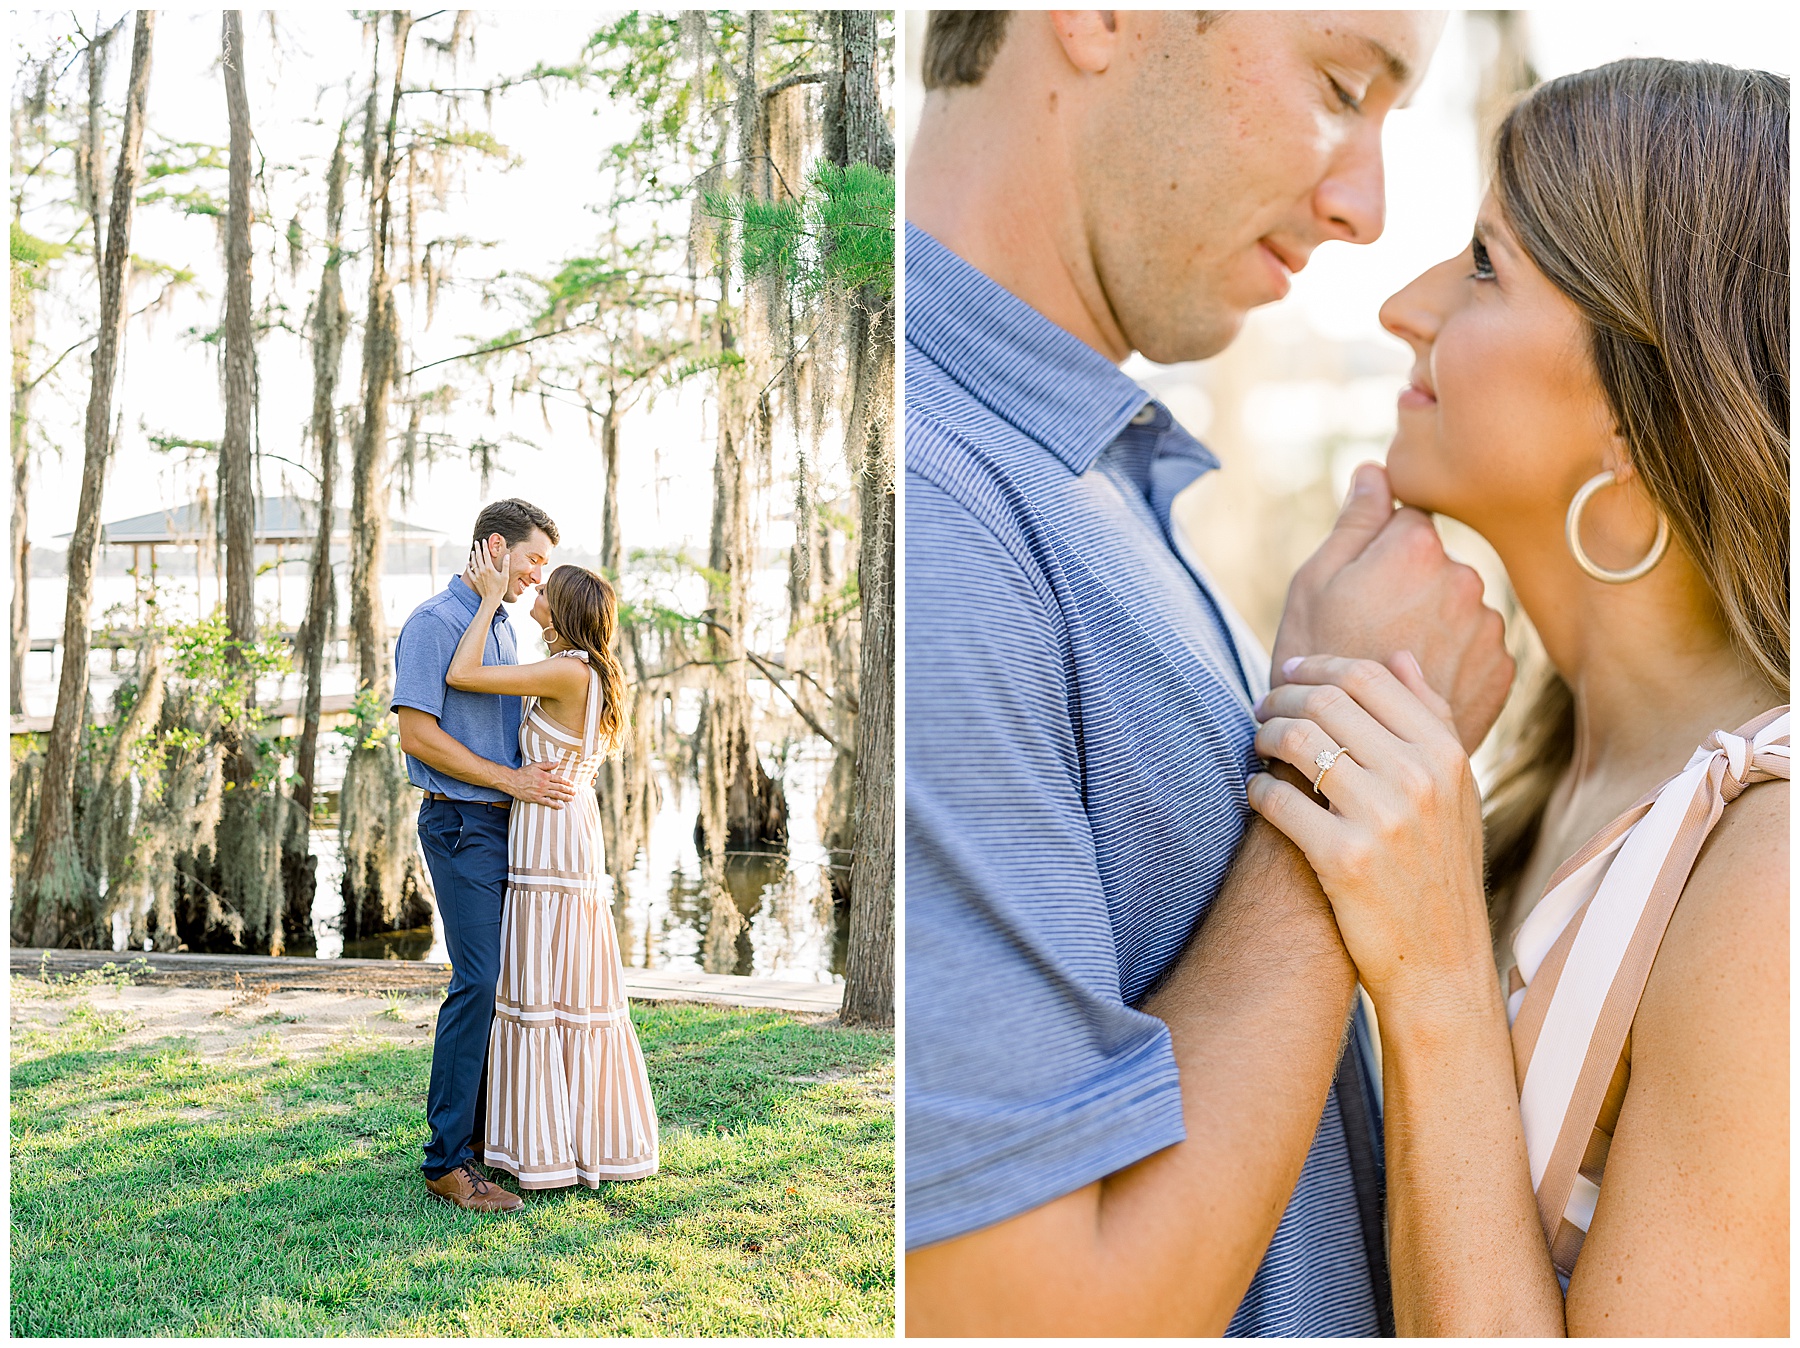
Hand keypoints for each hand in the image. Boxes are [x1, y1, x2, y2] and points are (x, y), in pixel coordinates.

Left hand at [468, 540, 510, 603]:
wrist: (491, 599)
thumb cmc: (500, 588)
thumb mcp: (505, 576)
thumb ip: (506, 565)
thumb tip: (507, 555)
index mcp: (490, 568)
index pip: (486, 554)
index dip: (484, 547)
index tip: (483, 541)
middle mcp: (482, 570)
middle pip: (478, 556)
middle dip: (477, 548)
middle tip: (476, 542)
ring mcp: (477, 575)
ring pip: (473, 563)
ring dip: (473, 556)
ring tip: (473, 551)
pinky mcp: (474, 580)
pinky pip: (470, 572)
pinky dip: (468, 567)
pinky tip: (468, 564)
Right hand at [509, 761, 575, 808]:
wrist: (512, 781)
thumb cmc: (523, 772)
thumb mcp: (535, 765)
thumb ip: (547, 764)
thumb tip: (557, 762)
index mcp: (545, 776)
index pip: (559, 779)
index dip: (567, 782)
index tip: (572, 784)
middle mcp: (544, 784)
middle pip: (560, 787)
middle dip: (569, 790)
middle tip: (575, 792)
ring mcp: (541, 792)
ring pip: (556, 795)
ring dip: (565, 797)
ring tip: (571, 799)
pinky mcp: (536, 798)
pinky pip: (548, 802)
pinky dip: (555, 805)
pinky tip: (561, 806)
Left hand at [1245, 654, 1494, 1011]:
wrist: (1441, 962)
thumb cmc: (1440, 871)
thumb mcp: (1457, 793)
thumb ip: (1432, 720)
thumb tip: (1398, 657)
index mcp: (1447, 755)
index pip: (1368, 678)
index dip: (1317, 666)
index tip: (1288, 673)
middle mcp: (1419, 779)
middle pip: (1326, 701)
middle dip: (1281, 697)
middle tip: (1260, 708)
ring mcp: (1382, 818)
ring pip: (1298, 741)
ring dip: (1264, 735)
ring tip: (1256, 744)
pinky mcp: (1343, 858)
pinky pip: (1278, 798)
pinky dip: (1256, 787)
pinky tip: (1256, 791)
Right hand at [1271, 463, 1512, 751]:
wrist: (1347, 753)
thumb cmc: (1313, 660)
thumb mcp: (1313, 583)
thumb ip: (1354, 520)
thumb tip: (1377, 468)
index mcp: (1416, 547)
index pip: (1408, 520)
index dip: (1378, 553)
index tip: (1359, 590)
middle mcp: (1465, 578)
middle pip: (1438, 564)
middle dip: (1410, 588)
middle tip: (1370, 632)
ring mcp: (1489, 628)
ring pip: (1460, 607)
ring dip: (1436, 625)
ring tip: (1394, 664)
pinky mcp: (1502, 672)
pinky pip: (1478, 649)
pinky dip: (1455, 662)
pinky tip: (1421, 684)